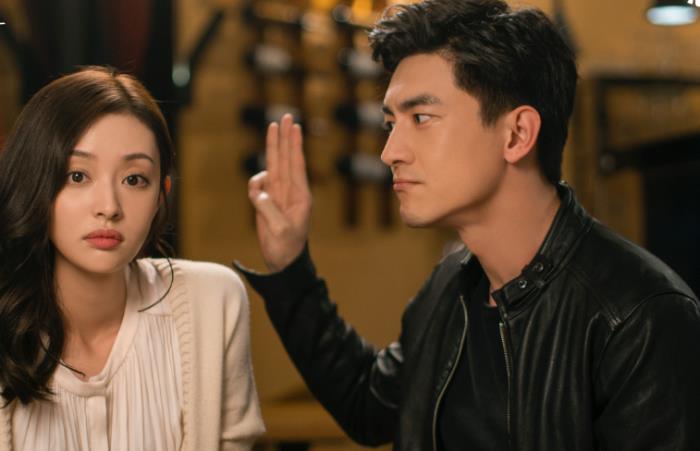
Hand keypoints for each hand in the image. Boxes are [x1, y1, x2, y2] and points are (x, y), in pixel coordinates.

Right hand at [248, 114, 311, 271]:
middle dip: (285, 137)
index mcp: (300, 196)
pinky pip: (258, 185)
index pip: (296, 164)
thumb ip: (269, 209)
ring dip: (272, 148)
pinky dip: (255, 185)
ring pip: (273, 166)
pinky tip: (256, 195)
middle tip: (286, 116)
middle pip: (285, 158)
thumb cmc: (287, 246)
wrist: (283, 260)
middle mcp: (291, 191)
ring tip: (272, 128)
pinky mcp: (267, 201)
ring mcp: (278, 195)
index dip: (294, 144)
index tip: (294, 126)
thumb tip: (258, 191)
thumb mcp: (281, 229)